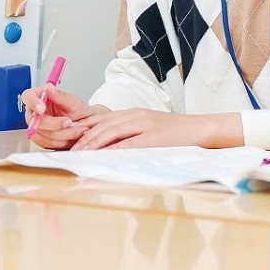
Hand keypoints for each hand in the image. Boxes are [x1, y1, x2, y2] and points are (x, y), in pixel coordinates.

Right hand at [20, 84, 103, 149]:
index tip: (42, 108)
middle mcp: (35, 112)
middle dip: (54, 124)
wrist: (86, 125)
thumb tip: (48, 87)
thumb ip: (59, 96)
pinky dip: (60, 142)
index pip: (28, 96)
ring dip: (61, 134)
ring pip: (42, 134)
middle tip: (69, 121)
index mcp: (40, 97)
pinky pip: (45, 143)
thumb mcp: (73, 102)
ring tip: (75, 129)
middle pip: (34, 120)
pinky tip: (70, 136)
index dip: (33, 103)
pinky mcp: (41, 139)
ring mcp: (36, 126)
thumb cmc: (78, 111)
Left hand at [70, 108, 211, 150]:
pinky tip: (103, 157)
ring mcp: (145, 125)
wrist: (198, 129)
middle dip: (84, 137)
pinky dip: (114, 150)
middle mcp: (136, 115)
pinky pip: (129, 143)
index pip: (102, 118)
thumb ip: (128, 132)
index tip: (70, 138)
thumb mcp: (147, 127)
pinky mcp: (154, 138)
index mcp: (133, 112)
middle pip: (103, 124)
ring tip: (82, 154)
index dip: (84, 127)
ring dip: (94, 143)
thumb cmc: (173, 132)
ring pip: (112, 131)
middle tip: (72, 150)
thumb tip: (105, 146)